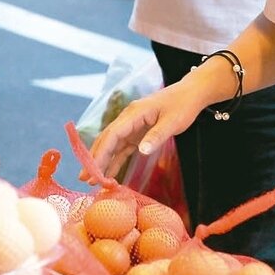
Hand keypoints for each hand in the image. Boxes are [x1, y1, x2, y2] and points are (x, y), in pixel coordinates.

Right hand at [87, 81, 210, 182]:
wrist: (191, 93)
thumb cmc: (182, 105)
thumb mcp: (173, 121)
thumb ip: (156, 136)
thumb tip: (141, 151)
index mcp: (134, 113)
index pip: (112, 134)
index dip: (101, 152)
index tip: (92, 169)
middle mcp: (128, 119)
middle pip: (107, 140)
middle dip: (95, 159)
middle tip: (84, 178)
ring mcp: (131, 126)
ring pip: (112, 145)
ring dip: (102, 161)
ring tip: (92, 180)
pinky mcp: (137, 133)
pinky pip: (123, 148)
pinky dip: (115, 160)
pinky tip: (109, 174)